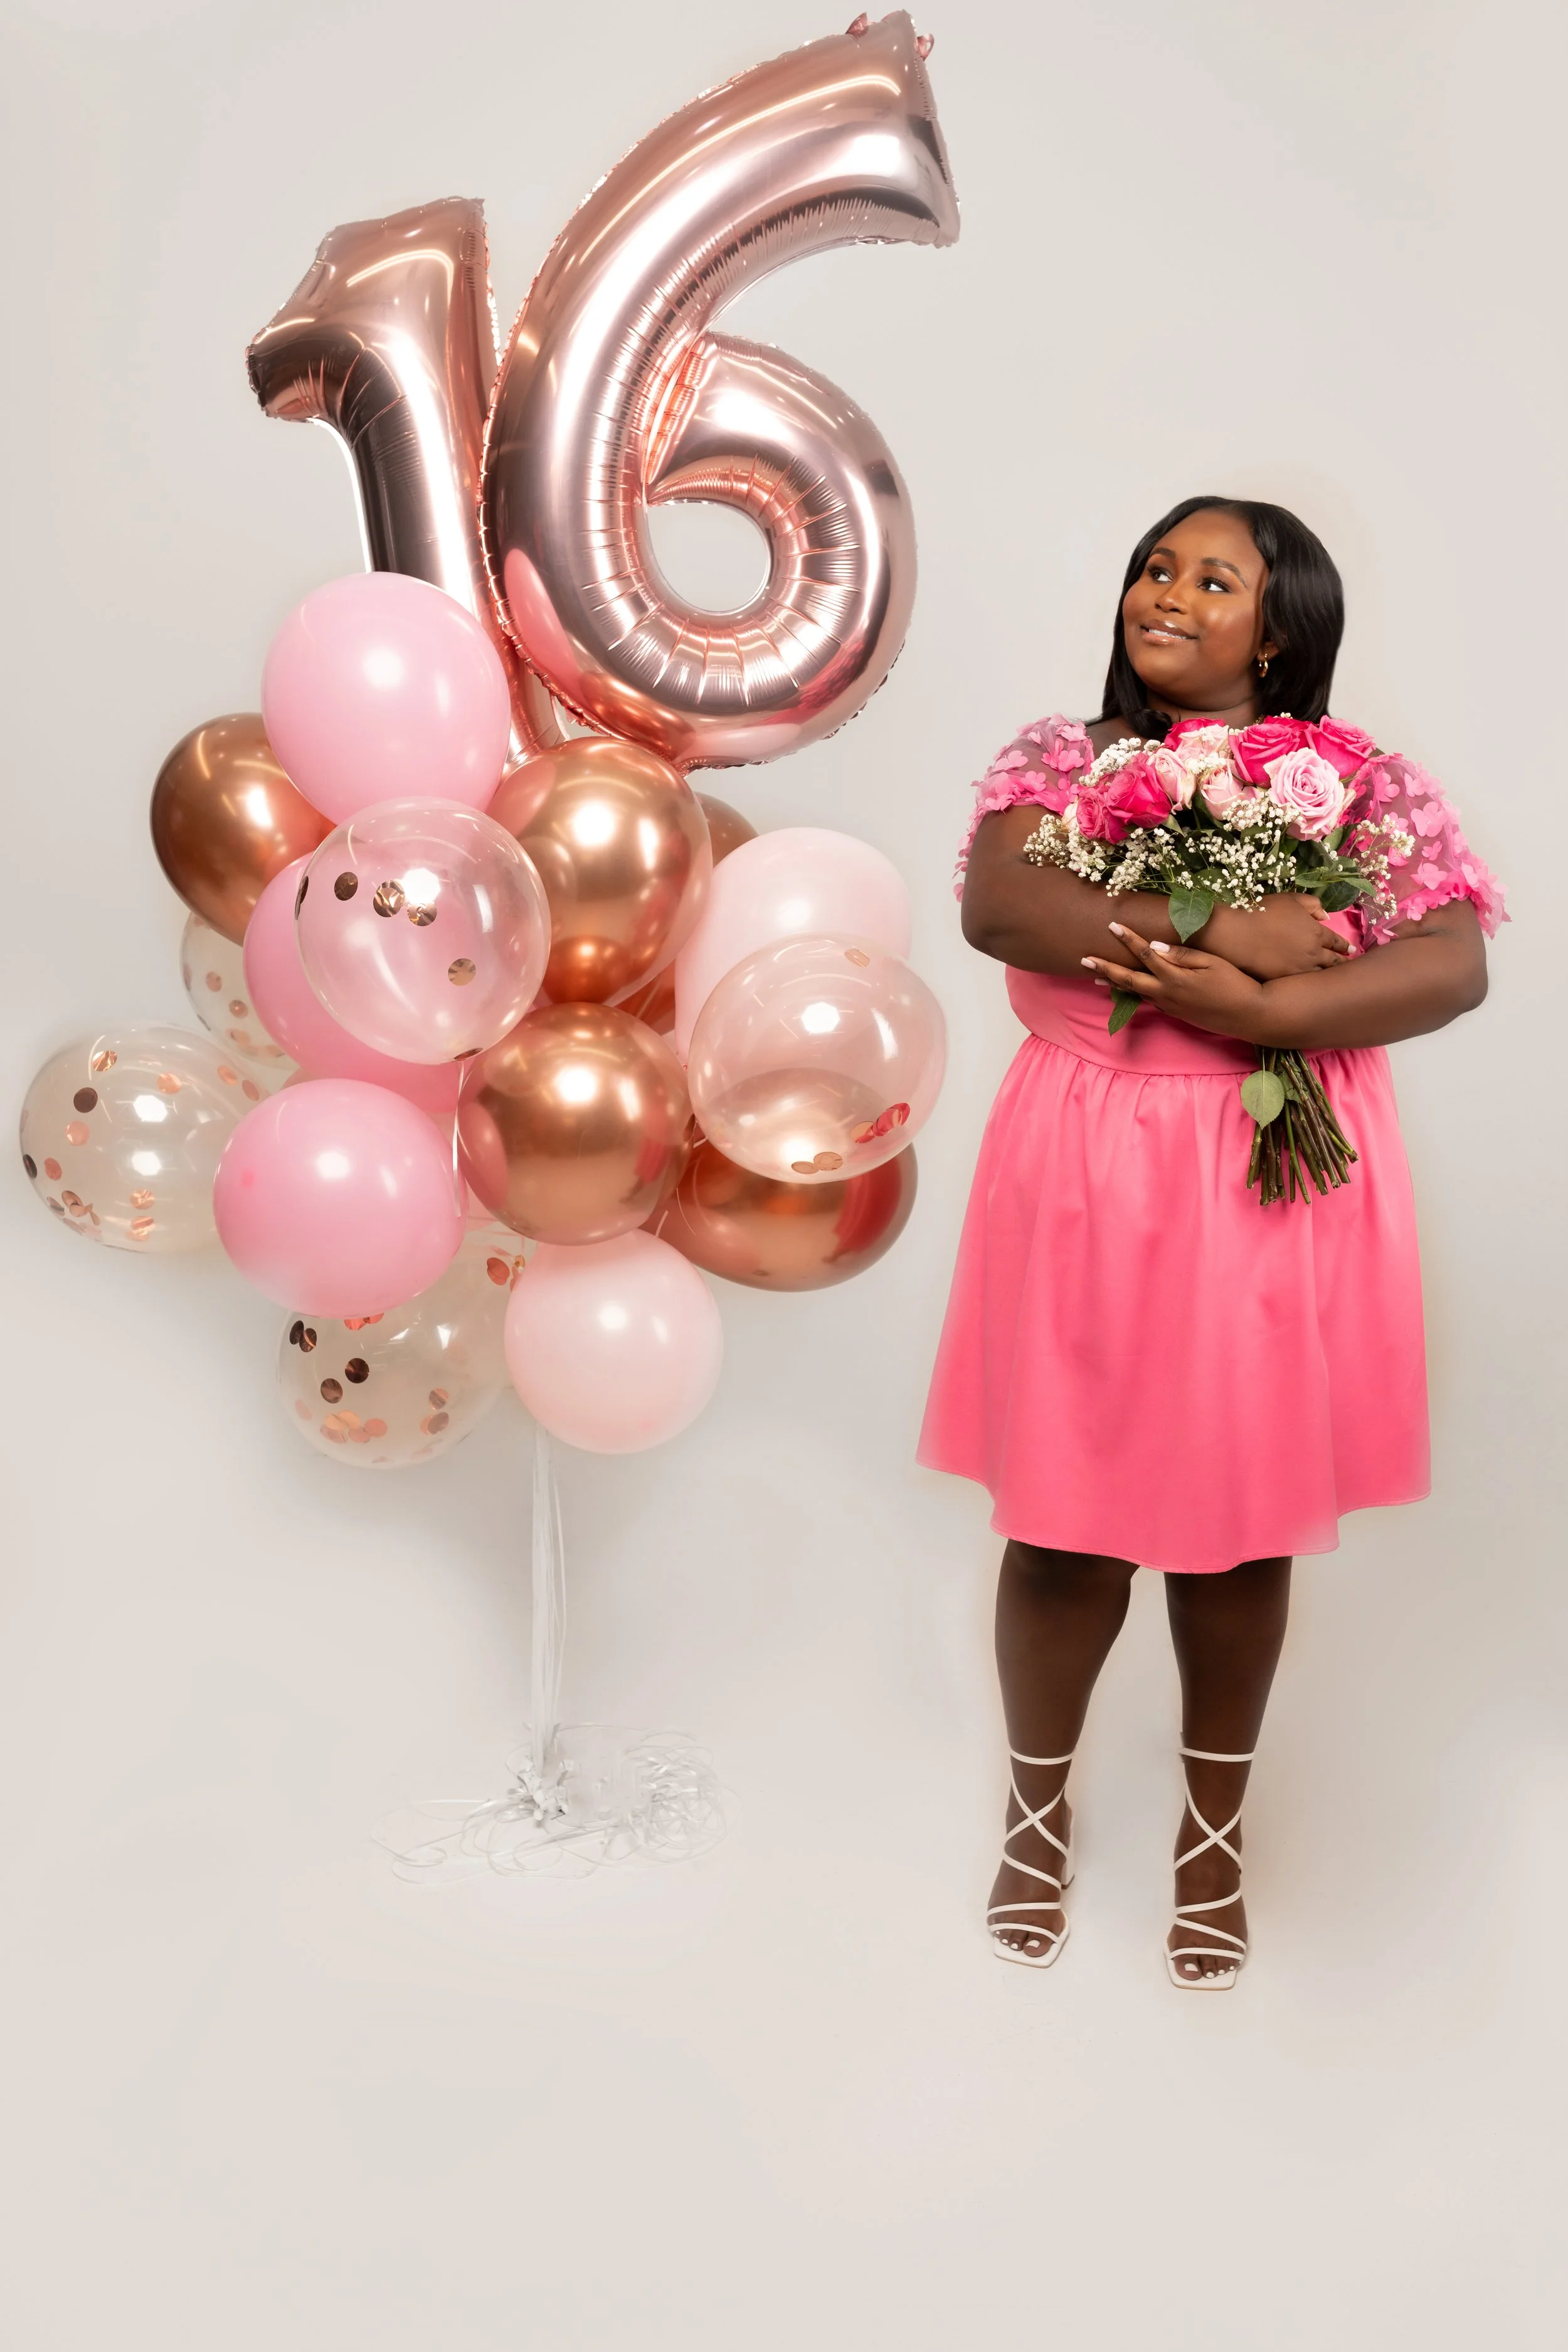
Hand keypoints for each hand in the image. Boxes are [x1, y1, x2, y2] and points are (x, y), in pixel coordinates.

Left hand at [1083, 924, 1268, 1040]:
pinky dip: (1132, 993)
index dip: (1127, 938)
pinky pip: (1148, 1001)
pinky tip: (1126, 989)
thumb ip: (1181, 954)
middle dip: (1105, 967)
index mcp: (1174, 978)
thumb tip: (1154, 946)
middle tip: (1084, 958)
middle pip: (1128, 979)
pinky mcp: (1176, 1013)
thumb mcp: (1211, 962)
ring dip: (1114, 983)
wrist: (1249, 1016)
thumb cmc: (1235, 983)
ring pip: (1134, 993)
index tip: (1112, 924)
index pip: (1145, 954)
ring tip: (1095, 975)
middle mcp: (1166, 994)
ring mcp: (1169, 1006)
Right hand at [1200, 893, 1351, 979]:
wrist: (1236, 934)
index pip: (1336, 941)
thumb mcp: (1291, 899)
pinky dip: (1310, 985)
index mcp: (1316, 933)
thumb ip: (1312, 905)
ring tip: (1332, 978)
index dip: (1344, 946)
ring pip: (1320, 975)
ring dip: (1328, 976)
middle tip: (1346, 965)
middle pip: (1332, 961)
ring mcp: (1298, 970)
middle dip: (1341, 962)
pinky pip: (1303, 984)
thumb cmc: (1262, 911)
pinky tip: (1312, 986)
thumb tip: (1326, 916)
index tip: (1351, 949)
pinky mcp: (1284, 981)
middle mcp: (1312, 954)